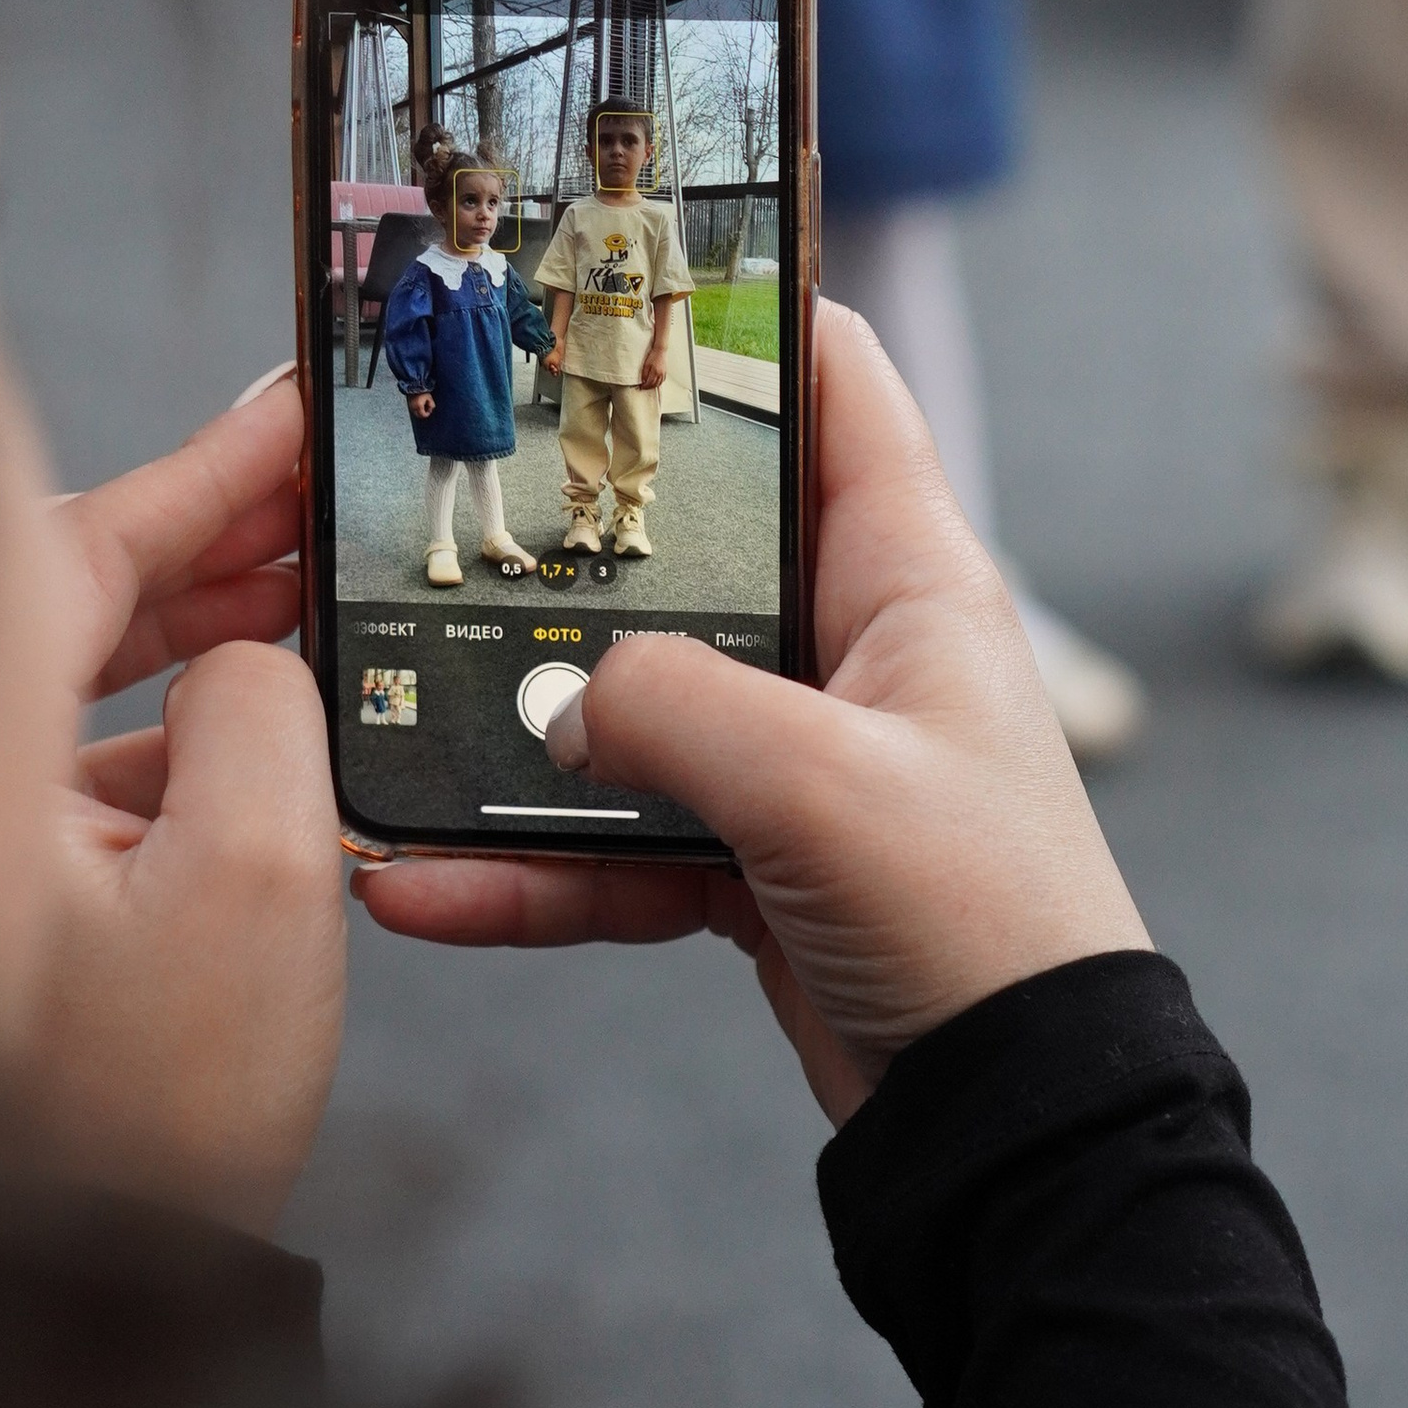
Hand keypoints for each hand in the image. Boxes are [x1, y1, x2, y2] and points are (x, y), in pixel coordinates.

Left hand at [35, 376, 345, 1230]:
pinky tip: (259, 729)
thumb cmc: (128, 1136)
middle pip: (50, 604)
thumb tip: (254, 656)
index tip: (291, 415)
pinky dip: (154, 737)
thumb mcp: (262, 889)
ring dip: (185, 637)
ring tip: (314, 597)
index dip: (191, 473)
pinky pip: (56, 778)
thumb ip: (265, 714)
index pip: (58, 545)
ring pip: (58, 688)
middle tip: (321, 493)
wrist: (49, 1324)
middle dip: (198, 543)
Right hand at [356, 309, 1150, 1124]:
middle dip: (573, 541)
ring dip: (518, 736)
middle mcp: (852, 647)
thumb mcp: (822, 786)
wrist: (1019, 1125)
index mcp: (906, 576)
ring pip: (634, 709)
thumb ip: (677, 711)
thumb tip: (553, 701)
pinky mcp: (757, 864)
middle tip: (442, 501)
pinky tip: (420, 885)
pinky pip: (617, 843)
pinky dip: (525, 869)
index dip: (744, 322)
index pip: (836, 389)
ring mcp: (800, 758)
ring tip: (389, 731)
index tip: (619, 283)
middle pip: (696, 551)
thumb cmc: (980, 923)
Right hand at [409, 389, 434, 420]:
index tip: (430, 409)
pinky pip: (413, 410)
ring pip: (415, 413)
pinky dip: (416, 409)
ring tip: (423, 405)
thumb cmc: (422, 391)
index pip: (423, 415)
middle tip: (427, 408)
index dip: (428, 413)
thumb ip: (432, 405)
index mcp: (419, 407)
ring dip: (420, 411)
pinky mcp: (408, 404)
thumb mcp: (429, 398)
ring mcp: (410, 406)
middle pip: (419, 416)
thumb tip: (431, 409)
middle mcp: (413, 408)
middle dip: (423, 413)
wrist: (414, 385)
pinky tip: (420, 404)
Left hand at [639, 343, 670, 391]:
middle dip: (648, 387)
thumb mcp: (646, 364)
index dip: (645, 386)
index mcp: (655, 372)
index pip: (649, 383)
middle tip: (644, 388)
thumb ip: (644, 374)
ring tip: (649, 386)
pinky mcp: (665, 372)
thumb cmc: (652, 356)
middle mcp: (660, 374)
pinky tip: (656, 383)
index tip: (641, 387)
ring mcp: (663, 373)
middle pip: (654, 384)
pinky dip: (659, 383)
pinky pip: (662, 380)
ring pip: (659, 384)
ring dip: (654, 386)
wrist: (660, 351)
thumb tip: (643, 381)